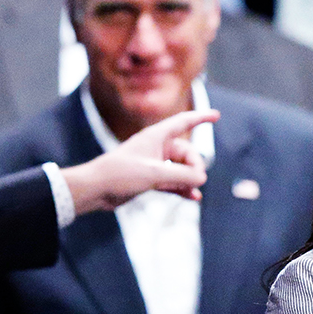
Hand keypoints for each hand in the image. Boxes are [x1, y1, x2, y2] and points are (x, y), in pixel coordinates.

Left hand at [63, 109, 220, 214]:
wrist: (95, 190)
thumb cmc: (120, 174)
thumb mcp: (154, 174)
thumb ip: (182, 175)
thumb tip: (202, 178)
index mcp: (157, 137)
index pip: (184, 122)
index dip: (201, 117)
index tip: (217, 116)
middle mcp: (157, 148)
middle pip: (187, 153)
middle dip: (195, 166)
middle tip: (195, 181)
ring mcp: (155, 164)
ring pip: (181, 169)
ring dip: (190, 180)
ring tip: (195, 192)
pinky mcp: (151, 179)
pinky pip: (174, 181)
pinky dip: (183, 188)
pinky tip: (193, 197)